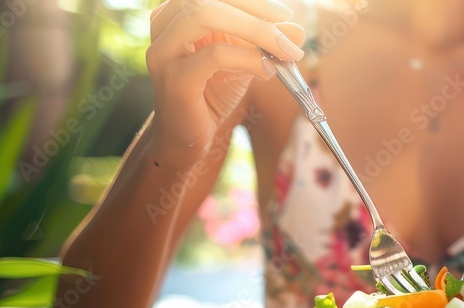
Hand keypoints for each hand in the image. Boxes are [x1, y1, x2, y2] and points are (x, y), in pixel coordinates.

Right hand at [146, 0, 304, 165]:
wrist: (188, 137)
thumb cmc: (211, 93)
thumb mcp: (244, 61)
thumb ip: (266, 43)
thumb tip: (298, 31)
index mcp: (177, 15)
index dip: (252, 0)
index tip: (284, 14)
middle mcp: (164, 26)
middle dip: (255, 10)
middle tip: (289, 33)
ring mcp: (164, 52)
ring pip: (204, 15)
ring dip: (255, 30)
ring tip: (284, 51)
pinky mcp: (175, 79)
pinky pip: (214, 55)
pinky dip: (247, 58)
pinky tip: (267, 71)